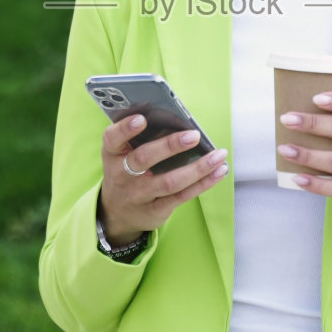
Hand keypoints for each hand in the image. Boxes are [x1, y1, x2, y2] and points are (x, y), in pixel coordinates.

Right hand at [98, 115, 228, 245]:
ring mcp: (139, 195)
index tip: (142, 118)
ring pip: (170, 181)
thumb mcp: (121, 155)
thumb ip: (140, 138)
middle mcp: (122, 175)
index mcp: (113, 154)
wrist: (117, 213)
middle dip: (170, 146)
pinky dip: (203, 183)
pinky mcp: (156, 210)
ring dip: (198, 167)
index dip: (126, 129)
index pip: (113, 138)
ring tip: (218, 155)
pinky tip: (219, 171)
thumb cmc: (126, 171)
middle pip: (144, 158)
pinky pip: (182, 196)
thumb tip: (176, 118)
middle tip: (194, 135)